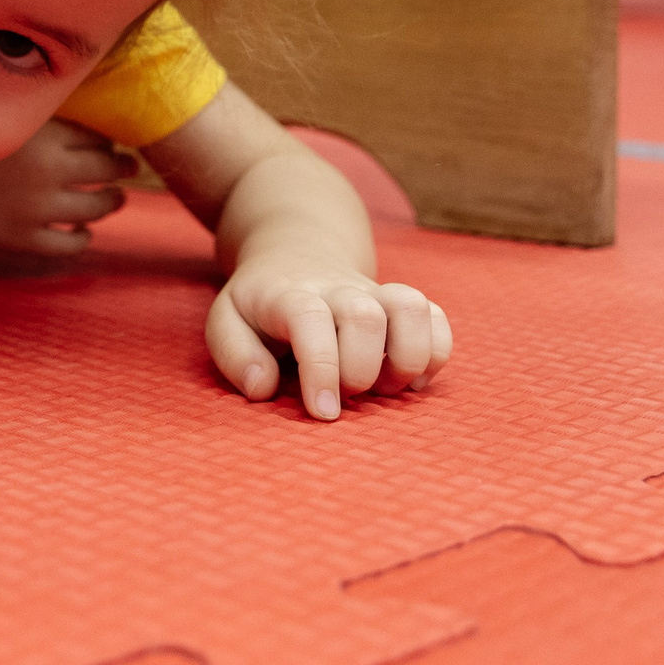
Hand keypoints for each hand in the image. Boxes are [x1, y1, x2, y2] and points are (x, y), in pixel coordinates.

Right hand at [0, 120, 132, 255]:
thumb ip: (38, 115)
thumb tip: (83, 117)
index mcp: (43, 135)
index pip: (98, 138)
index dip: (110, 141)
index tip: (114, 142)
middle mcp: (47, 171)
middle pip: (107, 171)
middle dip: (123, 168)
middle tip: (128, 166)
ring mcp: (37, 209)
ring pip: (97, 208)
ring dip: (112, 202)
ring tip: (114, 198)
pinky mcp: (23, 240)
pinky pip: (70, 244)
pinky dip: (83, 238)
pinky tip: (82, 231)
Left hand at [205, 254, 450, 419]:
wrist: (296, 252)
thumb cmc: (260, 303)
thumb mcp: (226, 321)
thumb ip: (234, 354)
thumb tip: (263, 388)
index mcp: (290, 294)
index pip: (310, 319)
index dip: (321, 367)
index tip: (323, 412)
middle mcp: (338, 290)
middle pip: (366, 316)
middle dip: (360, 370)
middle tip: (344, 394)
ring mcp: (375, 294)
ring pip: (412, 307)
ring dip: (407, 358)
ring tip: (384, 387)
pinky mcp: (402, 305)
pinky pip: (437, 318)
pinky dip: (435, 354)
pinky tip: (410, 379)